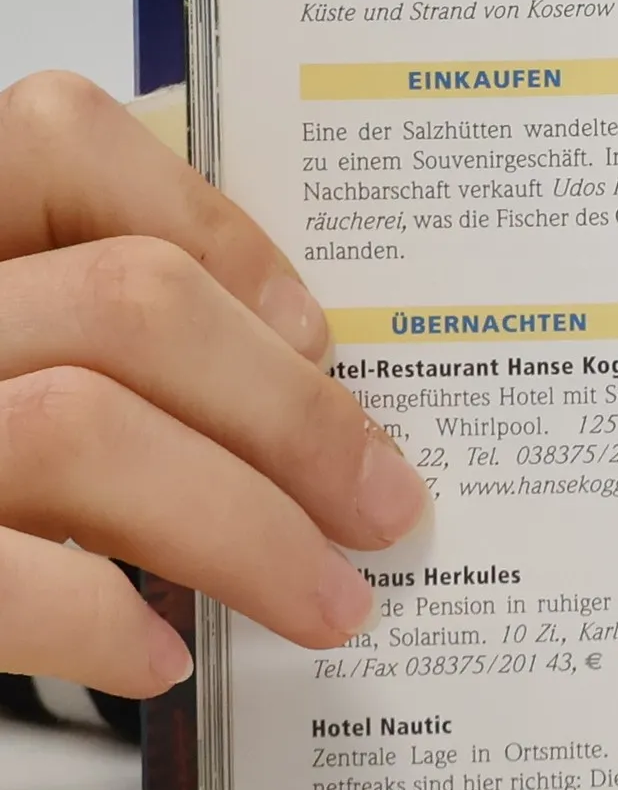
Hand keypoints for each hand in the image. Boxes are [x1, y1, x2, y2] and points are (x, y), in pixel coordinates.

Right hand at [0, 72, 428, 698]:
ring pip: (80, 426)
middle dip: (290, 415)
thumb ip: (60, 304)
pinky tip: (160, 656)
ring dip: (240, 526)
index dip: (216, 228)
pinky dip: (94, 617)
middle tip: (384, 504)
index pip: (62, 134)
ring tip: (325, 598)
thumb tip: (280, 360)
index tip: (315, 332)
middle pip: (126, 304)